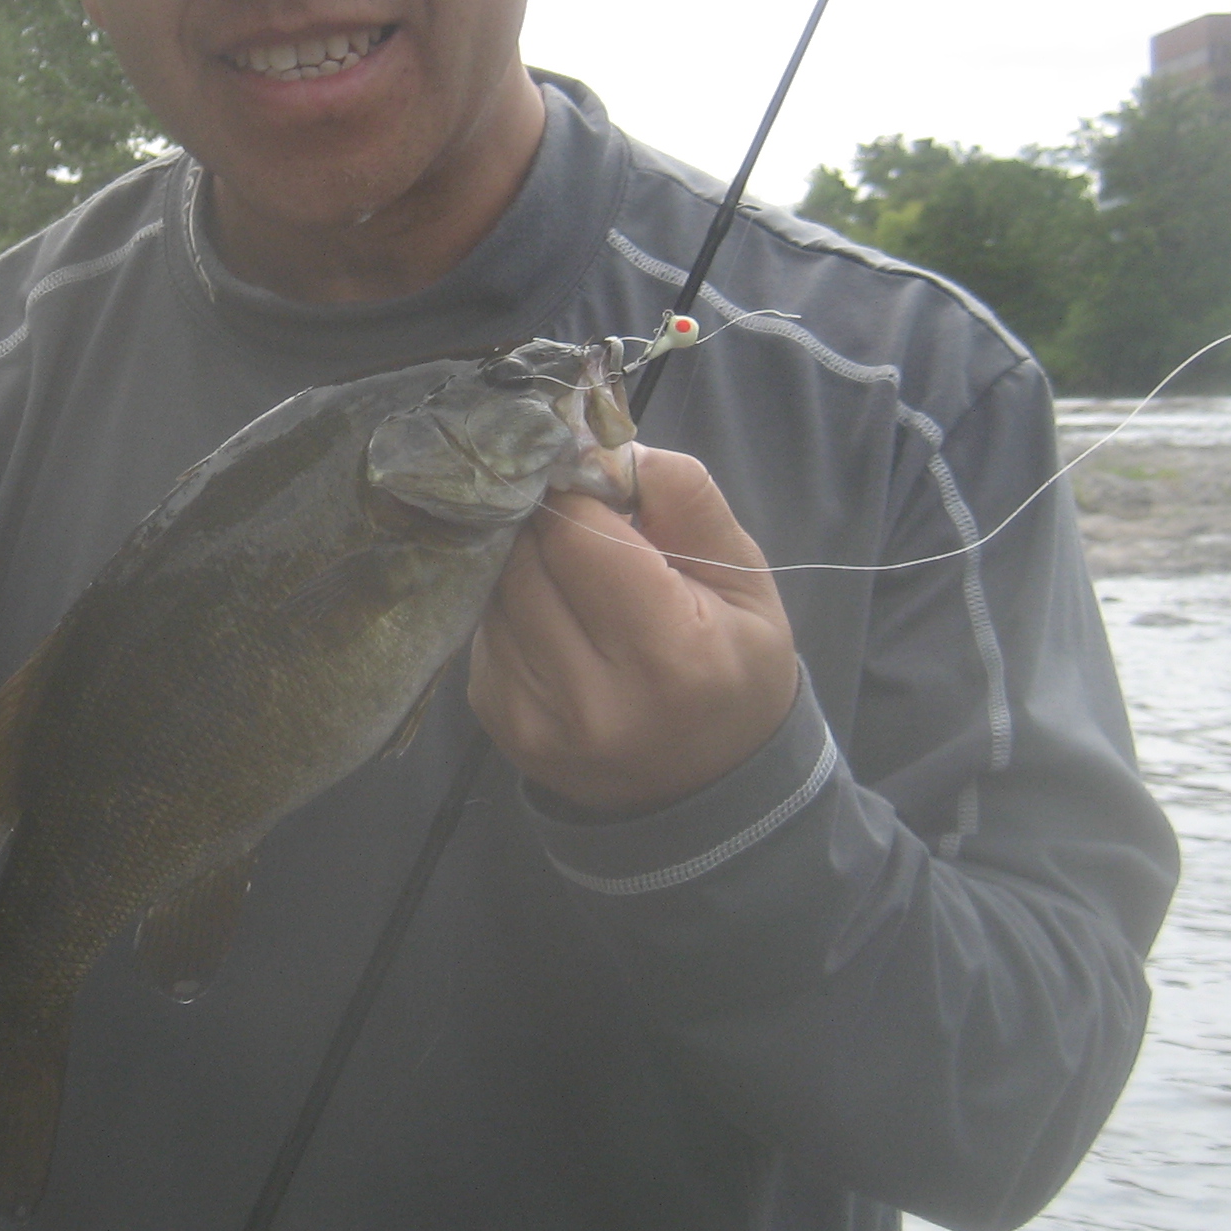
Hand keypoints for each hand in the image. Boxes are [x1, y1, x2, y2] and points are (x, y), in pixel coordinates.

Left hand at [467, 446, 798, 816]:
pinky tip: (554, 621)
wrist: (706, 787)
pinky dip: (511, 610)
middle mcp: (591, 696)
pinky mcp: (498, 725)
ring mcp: (534, 718)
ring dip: (524, 565)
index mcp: (667, 654)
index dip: (577, 493)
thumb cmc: (733, 669)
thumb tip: (602, 443)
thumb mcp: (746, 580)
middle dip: (546, 524)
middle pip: (525, 558)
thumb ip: (683, 499)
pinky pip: (484, 631)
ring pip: (495, 591)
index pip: (576, 533)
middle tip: (580, 524)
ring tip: (572, 576)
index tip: (592, 484)